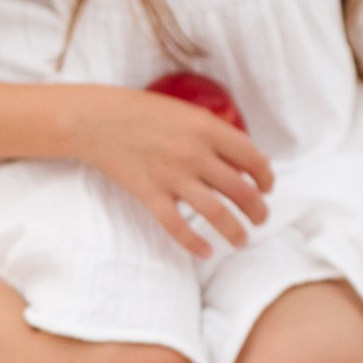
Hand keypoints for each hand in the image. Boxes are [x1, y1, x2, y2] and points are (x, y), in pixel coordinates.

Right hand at [73, 86, 274, 257]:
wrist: (95, 120)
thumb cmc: (140, 111)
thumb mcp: (184, 111)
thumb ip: (212, 133)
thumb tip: (241, 161)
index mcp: (206, 128)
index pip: (252, 158)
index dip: (266, 177)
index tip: (267, 188)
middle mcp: (193, 153)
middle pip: (240, 190)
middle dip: (257, 209)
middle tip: (261, 219)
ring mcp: (171, 176)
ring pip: (216, 213)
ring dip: (235, 231)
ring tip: (242, 240)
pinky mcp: (149, 195)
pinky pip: (177, 227)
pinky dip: (194, 243)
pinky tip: (206, 251)